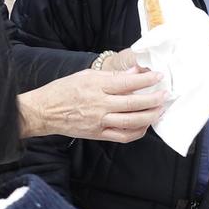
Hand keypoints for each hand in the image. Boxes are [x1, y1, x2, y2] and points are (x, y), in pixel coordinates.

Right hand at [18, 66, 165, 141]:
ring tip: (159, 110)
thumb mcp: (85, 76)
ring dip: (150, 116)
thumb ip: (111, 75)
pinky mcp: (98, 134)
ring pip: (132, 121)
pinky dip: (137, 132)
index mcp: (95, 86)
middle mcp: (99, 104)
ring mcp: (99, 121)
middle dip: (154, 99)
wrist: (43, 112)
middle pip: (134, 102)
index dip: (146, 79)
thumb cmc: (62, 90)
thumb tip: (133, 72)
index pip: (127, 82)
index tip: (158, 76)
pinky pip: (123, 136)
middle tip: (165, 94)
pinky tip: (144, 125)